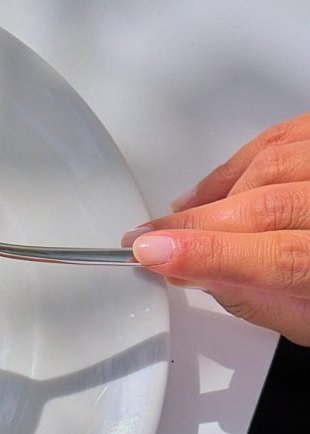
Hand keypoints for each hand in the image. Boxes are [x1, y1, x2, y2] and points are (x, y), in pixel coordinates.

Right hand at [123, 112, 309, 344]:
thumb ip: (259, 299)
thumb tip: (196, 274)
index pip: (279, 257)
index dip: (209, 254)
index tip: (154, 254)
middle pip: (269, 205)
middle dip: (197, 224)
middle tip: (149, 240)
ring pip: (271, 164)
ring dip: (215, 194)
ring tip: (179, 218)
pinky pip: (285, 134)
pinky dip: (242, 160)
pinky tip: (218, 184)